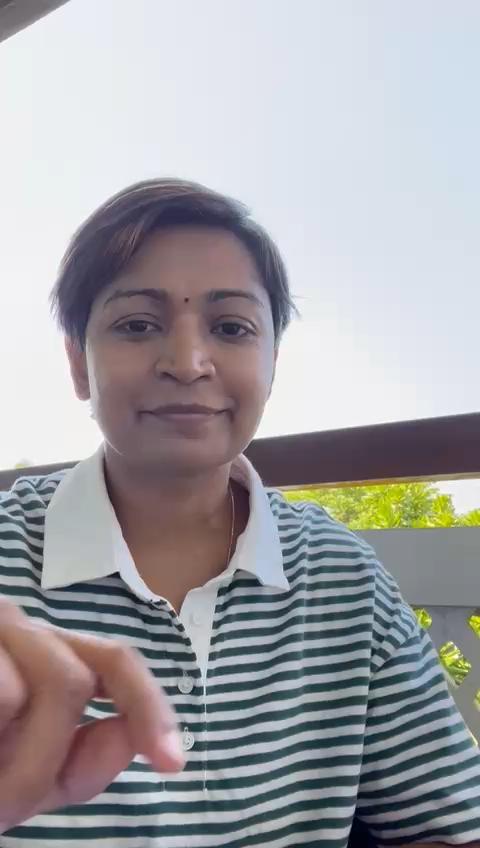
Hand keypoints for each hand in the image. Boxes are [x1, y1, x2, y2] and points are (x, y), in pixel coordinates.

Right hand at [0, 597, 183, 832]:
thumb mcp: (14, 777)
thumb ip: (75, 764)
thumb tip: (133, 743)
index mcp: (41, 654)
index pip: (114, 662)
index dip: (150, 708)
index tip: (174, 764)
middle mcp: (13, 624)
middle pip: (69, 682)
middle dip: (36, 760)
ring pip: (26, 688)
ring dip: (2, 761)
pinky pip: (1, 693)